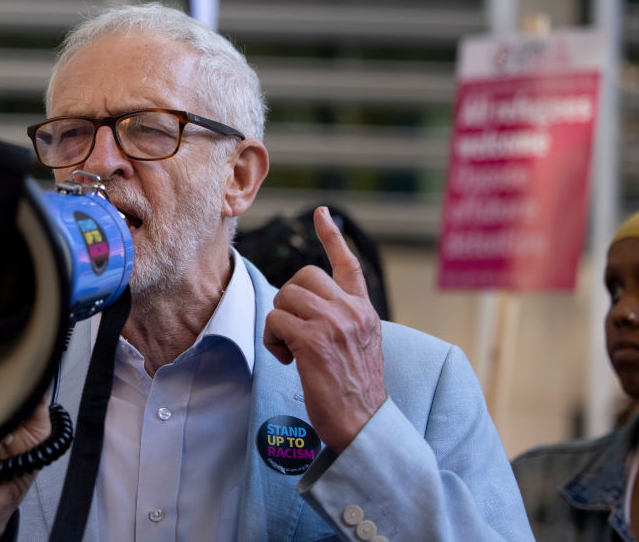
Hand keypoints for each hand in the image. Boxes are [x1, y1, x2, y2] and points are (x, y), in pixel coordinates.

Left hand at [263, 206, 387, 452]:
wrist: (365, 426)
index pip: (348, 264)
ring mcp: (334, 323)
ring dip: (278, 323)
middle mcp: (352, 311)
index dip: (331, 237)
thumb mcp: (360, 347)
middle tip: (294, 334)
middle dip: (288, 301)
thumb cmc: (355, 394)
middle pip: (302, 277)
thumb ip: (342, 322)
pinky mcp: (314, 340)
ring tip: (291, 351)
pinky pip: (276, 320)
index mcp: (365, 311)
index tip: (322, 213)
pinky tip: (288, 361)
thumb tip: (308, 307)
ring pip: (285, 297)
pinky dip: (273, 340)